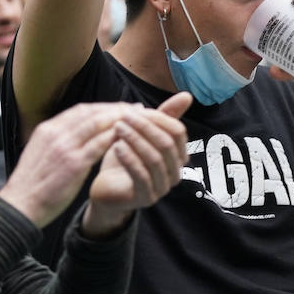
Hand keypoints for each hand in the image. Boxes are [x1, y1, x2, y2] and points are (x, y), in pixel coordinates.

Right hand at [0, 102, 144, 228]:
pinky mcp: (74, 164)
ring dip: (120, 119)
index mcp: (48, 129)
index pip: (80, 110)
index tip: (118, 108)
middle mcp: (56, 133)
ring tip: (138, 119)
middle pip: (92, 113)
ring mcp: (65, 147)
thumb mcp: (40, 154)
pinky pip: (100, 145)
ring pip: (98, 124)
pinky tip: (130, 137)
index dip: (103, 107)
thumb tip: (74, 135)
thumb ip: (56, 141)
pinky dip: (116, 137)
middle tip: (136, 108)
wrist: (20, 206)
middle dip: (116, 108)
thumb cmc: (31, 185)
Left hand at [83, 92, 192, 236]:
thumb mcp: (143, 134)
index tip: (135, 110)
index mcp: (178, 155)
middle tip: (124, 117)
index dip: (158, 118)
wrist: (106, 188)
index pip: (177, 132)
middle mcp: (175, 172)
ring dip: (135, 140)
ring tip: (118, 128)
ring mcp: (163, 187)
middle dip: (145, 127)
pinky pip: (142, 176)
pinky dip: (129, 159)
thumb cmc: (126, 158)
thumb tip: (187, 95)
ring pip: (154, 159)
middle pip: (166, 144)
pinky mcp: (146, 198)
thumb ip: (163, 116)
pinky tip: (116, 147)